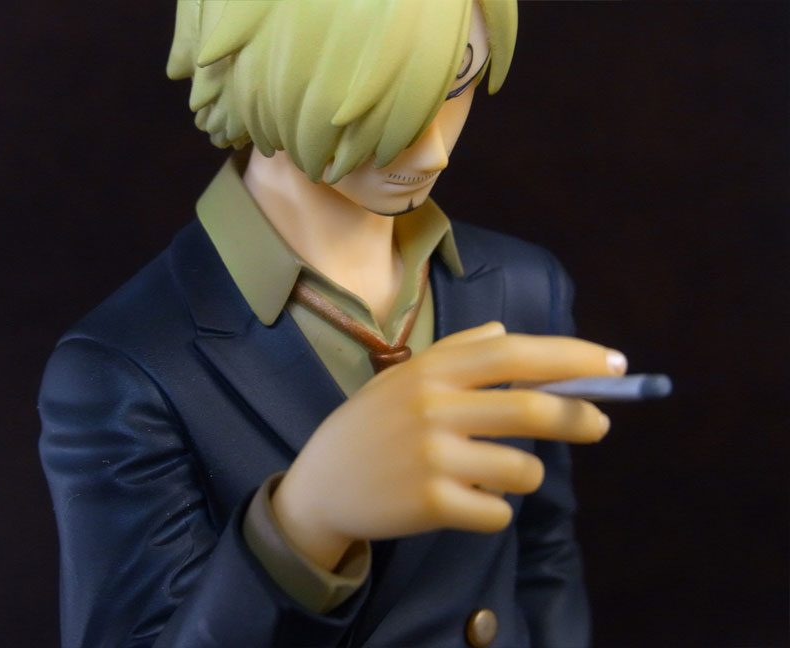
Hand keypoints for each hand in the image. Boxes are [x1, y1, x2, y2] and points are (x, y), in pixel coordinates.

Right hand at [271, 322, 625, 569]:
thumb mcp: (403, 378)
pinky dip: (494, 510)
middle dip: (580, 416)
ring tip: (491, 474)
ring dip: (523, 474)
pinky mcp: (432, 504)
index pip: (514, 354)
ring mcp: (433, 458)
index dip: (571, 356)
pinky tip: (463, 502)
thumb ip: (455, 352)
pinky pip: (499, 512)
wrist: (320, 486)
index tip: (614, 365)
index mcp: (432, 372)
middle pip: (532, 409)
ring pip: (523, 470)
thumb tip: (506, 333)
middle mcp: (434, 409)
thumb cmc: (369, 426)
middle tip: (600, 424)